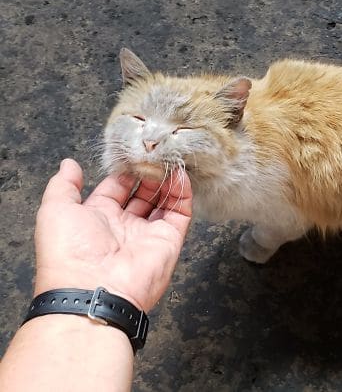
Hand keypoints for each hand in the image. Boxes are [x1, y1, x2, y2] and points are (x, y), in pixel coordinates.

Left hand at [33, 158, 192, 311]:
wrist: (93, 290)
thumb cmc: (69, 252)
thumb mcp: (55, 210)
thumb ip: (64, 184)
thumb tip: (69, 164)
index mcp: (97, 218)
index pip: (116, 188)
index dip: (124, 171)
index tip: (133, 154)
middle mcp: (124, 226)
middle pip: (142, 193)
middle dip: (148, 174)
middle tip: (154, 155)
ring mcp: (148, 233)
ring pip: (163, 201)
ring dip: (167, 180)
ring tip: (169, 160)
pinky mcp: (169, 239)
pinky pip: (180, 213)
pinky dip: (183, 193)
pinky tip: (180, 175)